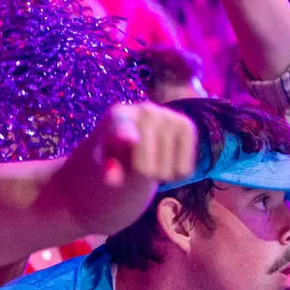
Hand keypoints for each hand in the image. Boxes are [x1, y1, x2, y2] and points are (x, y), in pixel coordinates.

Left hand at [62, 103, 195, 236]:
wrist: (135, 132)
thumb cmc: (114, 149)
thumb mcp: (103, 160)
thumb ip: (105, 169)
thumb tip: (112, 179)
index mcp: (117, 117)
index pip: (122, 129)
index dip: (126, 135)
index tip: (129, 140)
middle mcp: (145, 110)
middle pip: (146, 168)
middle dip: (140, 174)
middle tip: (135, 162)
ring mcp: (168, 115)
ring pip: (166, 172)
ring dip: (158, 174)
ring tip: (151, 157)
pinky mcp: (187, 126)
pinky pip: (185, 169)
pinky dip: (175, 174)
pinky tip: (166, 159)